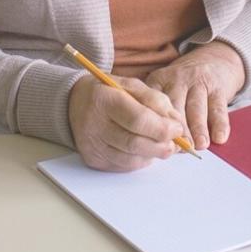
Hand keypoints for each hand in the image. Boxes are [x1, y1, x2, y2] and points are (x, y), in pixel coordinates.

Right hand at [68, 73, 187, 171]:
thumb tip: (176, 123)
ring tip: (162, 145)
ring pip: (131, 159)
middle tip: (175, 143)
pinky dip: (140, 160)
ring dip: (153, 154)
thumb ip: (155, 100)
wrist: (73, 103)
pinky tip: (144, 150)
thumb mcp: (131, 85)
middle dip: (162, 145)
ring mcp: (92, 144)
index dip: (162, 128)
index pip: (138, 119)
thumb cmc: (107, 92)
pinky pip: (123, 166)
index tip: (177, 128)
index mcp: (104, 99)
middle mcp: (94, 124)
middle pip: (135, 143)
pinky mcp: (93, 159)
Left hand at [143, 42, 245, 151]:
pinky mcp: (218, 88)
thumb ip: (158, 110)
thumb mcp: (164, 86)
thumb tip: (156, 145)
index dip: (155, 123)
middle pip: (175, 105)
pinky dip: (219, 124)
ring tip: (200, 145)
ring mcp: (198, 82)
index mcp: (158, 80)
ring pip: (196, 107)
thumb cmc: (183, 83)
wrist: (214, 59)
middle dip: (177, 128)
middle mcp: (177, 80)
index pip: (153, 102)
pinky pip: (218, 107)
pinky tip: (219, 137)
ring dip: (198, 128)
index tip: (158, 142)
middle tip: (179, 146)